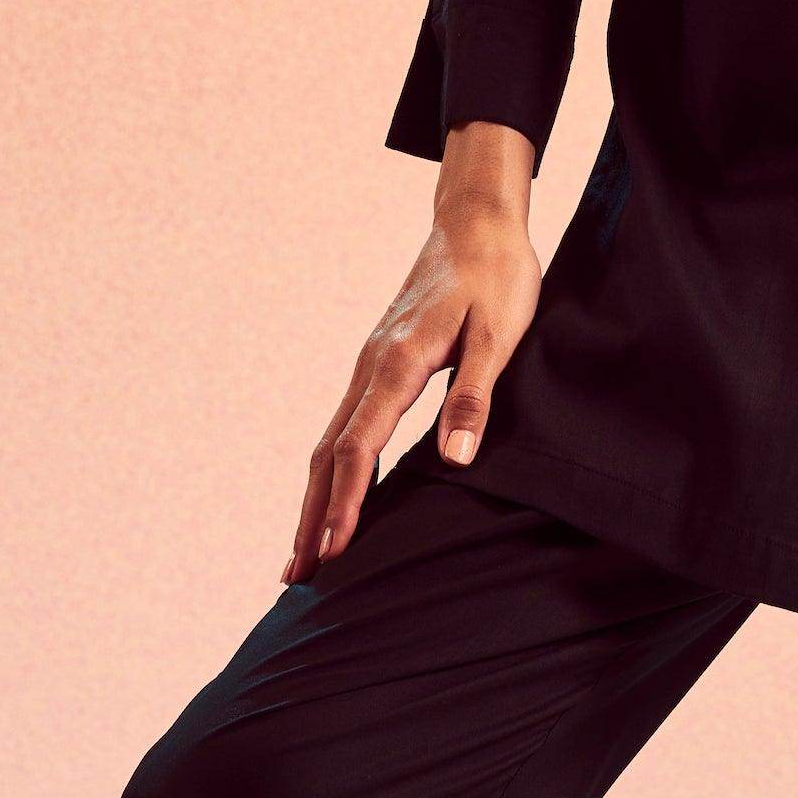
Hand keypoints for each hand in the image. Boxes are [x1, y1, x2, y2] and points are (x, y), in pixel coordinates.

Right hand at [285, 133, 541, 587]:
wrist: (476, 221)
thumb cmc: (497, 276)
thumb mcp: (500, 334)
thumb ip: (475, 397)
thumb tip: (455, 462)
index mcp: (397, 363)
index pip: (359, 447)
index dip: (345, 503)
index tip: (333, 552)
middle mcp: (372, 367)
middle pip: (328, 454)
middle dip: (311, 516)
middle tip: (297, 575)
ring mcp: (370, 364)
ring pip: (330, 441)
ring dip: (315, 498)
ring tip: (305, 552)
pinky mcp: (380, 363)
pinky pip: (345, 426)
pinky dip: (332, 469)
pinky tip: (335, 493)